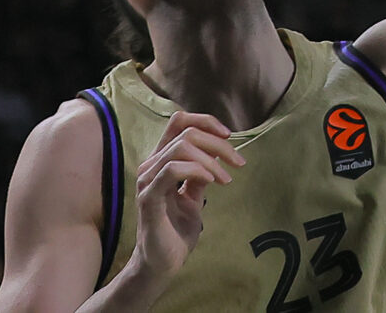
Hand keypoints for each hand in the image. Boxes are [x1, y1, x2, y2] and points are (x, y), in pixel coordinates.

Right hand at [125, 111, 244, 286]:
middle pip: (186, 132)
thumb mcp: (194, 197)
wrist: (163, 263)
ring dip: (211, 160)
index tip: (229, 135)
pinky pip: (172, 170)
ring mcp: (147, 181)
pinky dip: (196, 171)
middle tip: (238, 162)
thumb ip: (200, 174)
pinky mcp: (148, 197)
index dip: (205, 121)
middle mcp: (151, 166)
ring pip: (181, 148)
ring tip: (226, 178)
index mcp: (161, 161)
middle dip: (218, 144)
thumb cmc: (176, 231)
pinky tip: (211, 182)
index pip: (179, 122)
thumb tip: (216, 155)